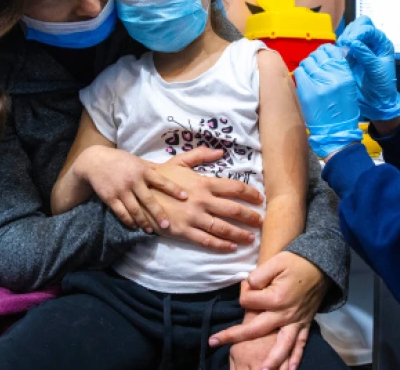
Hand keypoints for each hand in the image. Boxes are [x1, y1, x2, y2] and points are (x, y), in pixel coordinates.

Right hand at [72, 145, 191, 230]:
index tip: (185, 197)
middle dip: (158, 213)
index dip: (174, 189)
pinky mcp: (110, 197)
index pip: (162, 181)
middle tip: (167, 225)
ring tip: (150, 230)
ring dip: (143, 221)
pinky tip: (135, 226)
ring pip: (134, 209)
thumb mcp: (138, 161)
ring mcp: (121, 190)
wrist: (95, 161)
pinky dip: (128, 220)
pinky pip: (121, 212)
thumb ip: (153, 168)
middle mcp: (133, 181)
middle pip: (148, 200)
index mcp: (143, 170)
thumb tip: (173, 171)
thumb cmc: (121, 161)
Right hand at [147, 151, 265, 251]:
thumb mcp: (180, 161)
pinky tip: (231, 247)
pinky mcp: (184, 231)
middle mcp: (202, 200)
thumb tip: (221, 151)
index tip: (260, 199)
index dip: (251, 194)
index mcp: (204, 183)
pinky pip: (206, 240)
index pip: (235, 188)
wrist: (138, 191)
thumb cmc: (161, 175)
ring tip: (251, 238)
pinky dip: (221, 245)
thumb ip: (201, 155)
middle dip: (250, 217)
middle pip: (234, 210)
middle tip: (261, 221)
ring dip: (240, 233)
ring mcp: (194, 217)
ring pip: (223, 227)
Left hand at [210, 252, 327, 369]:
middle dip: (233, 336)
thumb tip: (247, 287)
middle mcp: (285, 314)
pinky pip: (301, 343)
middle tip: (214, 342)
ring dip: (272, 360)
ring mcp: (296, 321)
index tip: (246, 286)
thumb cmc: (296, 262)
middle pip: (256, 329)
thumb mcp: (275, 262)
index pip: (248, 301)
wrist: (321, 265)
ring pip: (282, 345)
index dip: (243, 293)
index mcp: (276, 298)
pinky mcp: (304, 323)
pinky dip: (296, 357)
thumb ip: (258, 275)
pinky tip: (290, 369)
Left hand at [294, 45, 362, 157]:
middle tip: (315, 65)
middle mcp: (333, 76)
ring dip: (307, 65)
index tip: (323, 53)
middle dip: (316, 58)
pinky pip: (299, 72)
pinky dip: (300, 74)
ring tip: (310, 74)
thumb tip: (332, 55)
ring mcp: (318, 82)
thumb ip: (341, 70)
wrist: (337, 131)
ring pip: (307, 62)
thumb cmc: (344, 111)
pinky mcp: (306, 90)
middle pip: (318, 55)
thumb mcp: (349, 87)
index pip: (332, 51)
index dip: (326, 50)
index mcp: (345, 74)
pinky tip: (304, 80)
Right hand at [336, 16, 399, 120]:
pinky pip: (342, 45)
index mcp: (382, 44)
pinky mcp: (350, 55)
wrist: (376, 101)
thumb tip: (353, 43)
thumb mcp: (376, 70)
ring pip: (350, 33)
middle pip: (360, 24)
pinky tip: (339, 55)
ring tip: (343, 51)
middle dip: (351, 32)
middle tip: (345, 44)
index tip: (351, 43)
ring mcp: (360, 48)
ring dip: (344, 39)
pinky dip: (339, 47)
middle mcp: (371, 42)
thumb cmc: (382, 87)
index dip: (359, 33)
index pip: (369, 28)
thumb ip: (365, 55)